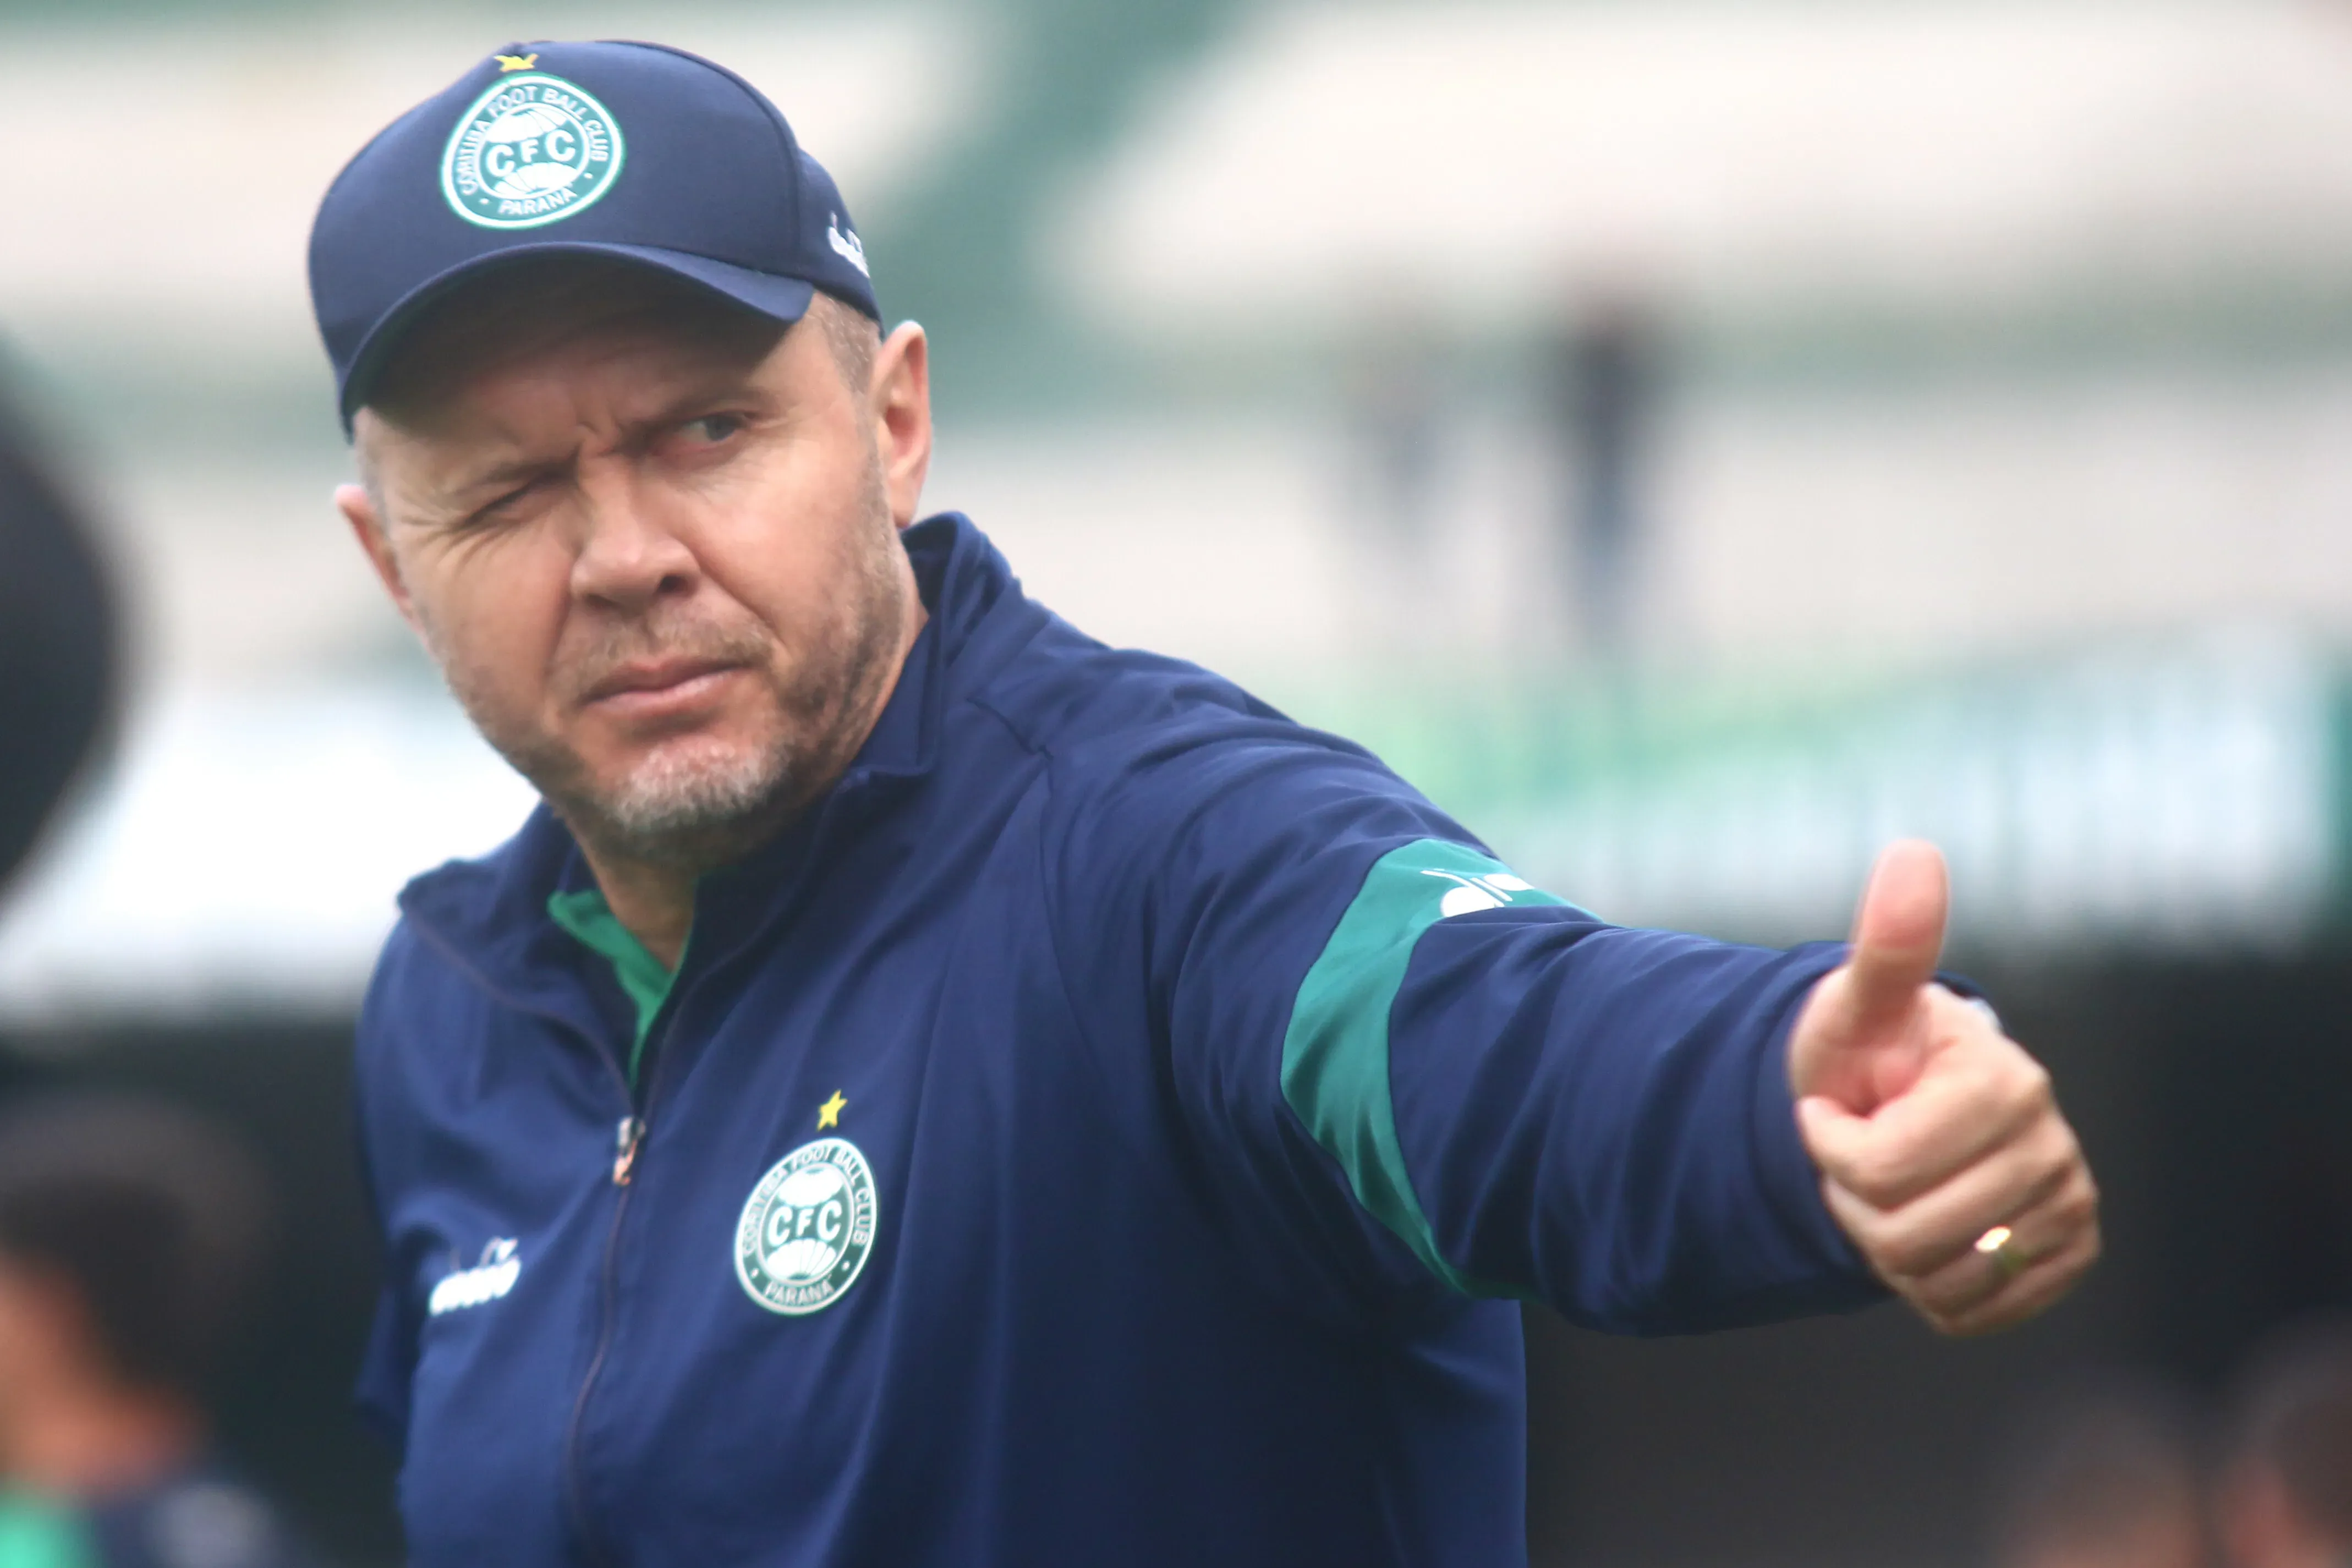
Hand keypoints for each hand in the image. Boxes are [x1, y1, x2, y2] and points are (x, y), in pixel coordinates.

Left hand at [1787, 840, 2099, 1335]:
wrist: (1895, 1106)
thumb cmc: (1868, 1052)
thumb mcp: (1857, 1002)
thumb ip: (1886, 942)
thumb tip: (1913, 852)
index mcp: (2007, 1081)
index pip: (1877, 1168)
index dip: (1830, 1147)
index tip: (1836, 1109)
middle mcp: (2055, 1146)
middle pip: (1904, 1233)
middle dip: (1855, 1201)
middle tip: (1862, 1154)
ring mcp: (2069, 1207)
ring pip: (1937, 1279)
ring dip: (1887, 1245)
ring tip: (1891, 1188)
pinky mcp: (2065, 1259)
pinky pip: (1970, 1313)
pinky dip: (1928, 1286)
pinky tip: (1925, 1226)